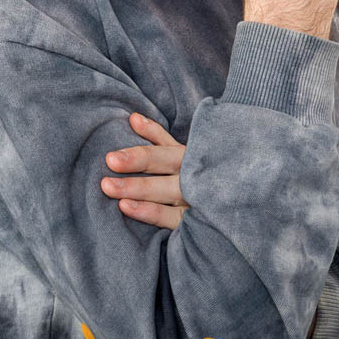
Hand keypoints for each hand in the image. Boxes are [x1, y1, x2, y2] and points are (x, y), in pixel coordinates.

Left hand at [100, 112, 189, 229]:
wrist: (230, 199)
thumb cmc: (199, 173)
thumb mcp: (182, 153)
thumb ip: (157, 136)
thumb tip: (132, 118)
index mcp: (189, 156)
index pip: (161, 154)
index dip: (137, 155)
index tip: (111, 158)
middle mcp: (193, 175)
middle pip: (163, 168)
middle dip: (135, 166)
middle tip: (108, 169)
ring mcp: (195, 198)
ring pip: (166, 192)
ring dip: (139, 191)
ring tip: (111, 190)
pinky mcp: (197, 221)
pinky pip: (172, 218)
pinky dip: (151, 213)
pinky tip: (126, 208)